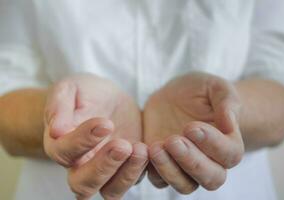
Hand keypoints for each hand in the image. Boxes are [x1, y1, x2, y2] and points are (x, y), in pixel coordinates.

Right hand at [43, 74, 147, 199]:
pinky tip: (149, 150)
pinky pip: (133, 181)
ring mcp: (104, 169)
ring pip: (110, 191)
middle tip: (123, 145)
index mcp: (60, 143)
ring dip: (126, 175)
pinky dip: (141, 171)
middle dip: (104, 167)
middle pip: (83, 183)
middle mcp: (79, 164)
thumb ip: (59, 106)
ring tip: (140, 149)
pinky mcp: (125, 167)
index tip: (105, 123)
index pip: (64, 152)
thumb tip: (57, 131)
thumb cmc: (84, 92)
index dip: (83, 141)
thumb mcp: (69, 88)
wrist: (107, 98)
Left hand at [144, 72, 243, 193]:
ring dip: (170, 171)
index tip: (192, 127)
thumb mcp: (214, 86)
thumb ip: (226, 101)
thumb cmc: (199, 90)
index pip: (230, 154)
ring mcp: (185, 166)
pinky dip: (151, 170)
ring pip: (185, 185)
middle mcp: (210, 161)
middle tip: (173, 140)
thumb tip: (230, 124)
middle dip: (192, 162)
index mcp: (228, 142)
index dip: (213, 144)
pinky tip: (144, 150)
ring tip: (155, 148)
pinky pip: (159, 180)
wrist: (174, 96)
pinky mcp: (163, 165)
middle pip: (211, 178)